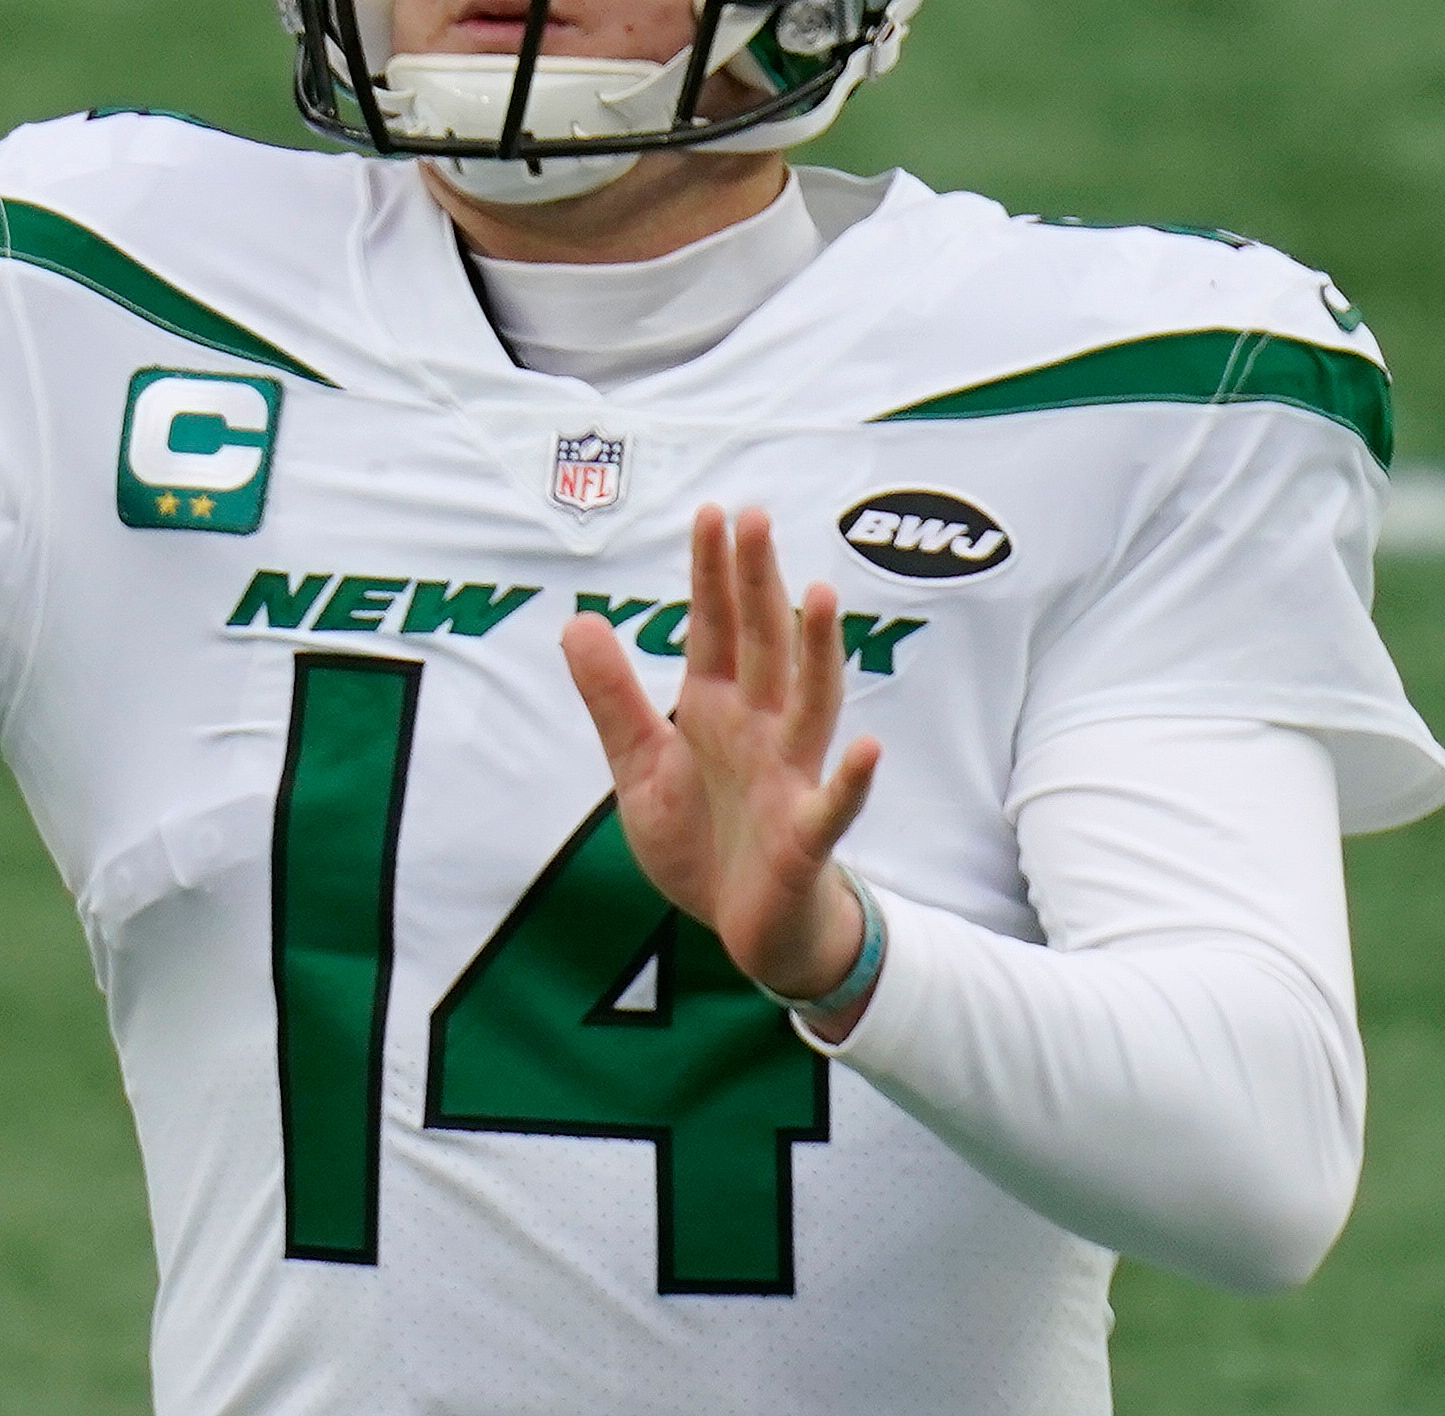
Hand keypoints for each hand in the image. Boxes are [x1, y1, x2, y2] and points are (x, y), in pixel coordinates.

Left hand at [563, 505, 883, 1036]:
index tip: (714, 513)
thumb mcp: (639, 767)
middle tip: (757, 518)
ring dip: (817, 653)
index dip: (713, 574)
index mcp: (717, 710)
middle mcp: (760, 730)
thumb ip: (612, 698)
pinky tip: (866, 747)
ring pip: (810, 704)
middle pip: (762, 646)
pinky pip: (833, 805)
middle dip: (759, 585)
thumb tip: (577, 621)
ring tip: (821, 597)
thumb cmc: (703, 841)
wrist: (744, 931)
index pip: (717, 628)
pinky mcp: (805, 836)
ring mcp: (789, 778)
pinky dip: (851, 779)